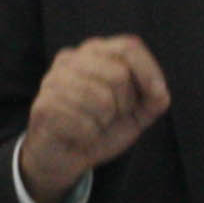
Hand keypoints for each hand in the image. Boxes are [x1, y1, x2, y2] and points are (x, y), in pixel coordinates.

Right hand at [16, 35, 171, 202]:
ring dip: (104, 122)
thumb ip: (154, 98)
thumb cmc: (100, 127)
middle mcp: (71, 58)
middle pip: (119, 75)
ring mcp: (53, 80)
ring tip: (93, 124)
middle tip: (111, 116)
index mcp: (94, 51)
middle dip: (125, 104)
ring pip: (102, 100)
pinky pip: (84, 123)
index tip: (157, 96)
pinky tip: (78, 135)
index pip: (128, 47)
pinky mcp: (44, 106)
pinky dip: (89, 136)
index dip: (149, 72)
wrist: (62, 156)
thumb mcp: (135, 112)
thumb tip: (159, 92)